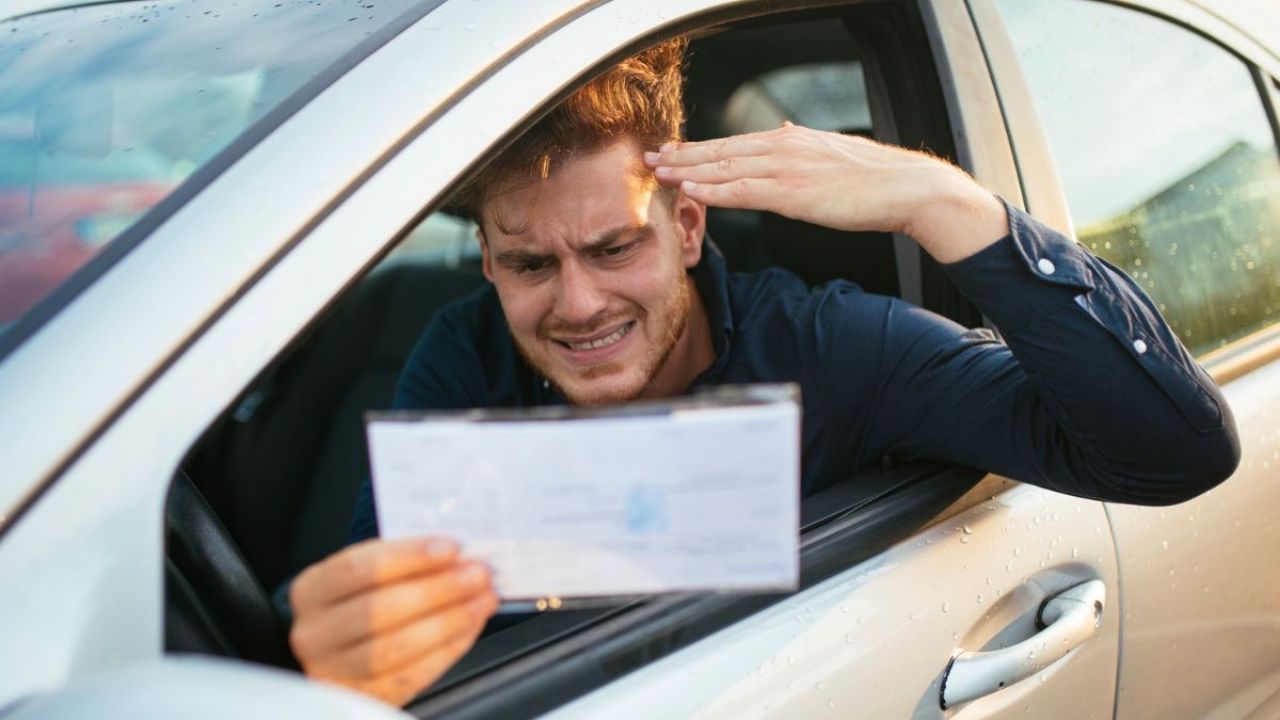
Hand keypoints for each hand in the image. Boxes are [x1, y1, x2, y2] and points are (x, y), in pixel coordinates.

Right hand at [289, 537, 498, 706]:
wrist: (338, 651)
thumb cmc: (359, 602)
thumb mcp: (366, 574)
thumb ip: (403, 562)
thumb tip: (457, 556)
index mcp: (312, 591)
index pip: (358, 569)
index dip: (409, 557)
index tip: (452, 547)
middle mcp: (316, 634)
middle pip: (378, 610)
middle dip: (438, 590)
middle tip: (478, 574)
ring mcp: (336, 671)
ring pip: (395, 648)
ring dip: (449, 621)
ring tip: (482, 599)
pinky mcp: (365, 698)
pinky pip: (413, 675)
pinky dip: (449, 648)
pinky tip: (471, 626)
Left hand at [644, 123, 1008, 262]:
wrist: (907, 188)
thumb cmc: (876, 179)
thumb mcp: (834, 153)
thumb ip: (804, 146)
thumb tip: (787, 130)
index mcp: (792, 140)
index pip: (736, 142)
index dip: (701, 148)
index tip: (675, 150)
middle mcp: (784, 147)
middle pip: (722, 150)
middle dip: (683, 154)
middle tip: (650, 158)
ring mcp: (786, 168)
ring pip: (725, 167)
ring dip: (688, 170)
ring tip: (658, 173)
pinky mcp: (792, 193)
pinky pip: (742, 190)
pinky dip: (712, 189)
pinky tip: (690, 188)